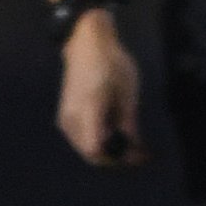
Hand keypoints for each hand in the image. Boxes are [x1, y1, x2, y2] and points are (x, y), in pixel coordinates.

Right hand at [57, 9, 145, 167]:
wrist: (87, 45)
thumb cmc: (111, 63)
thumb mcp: (127, 92)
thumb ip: (129, 123)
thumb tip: (135, 148)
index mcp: (88, 111)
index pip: (95, 151)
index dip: (117, 159)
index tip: (138, 157)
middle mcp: (71, 119)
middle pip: (90, 154)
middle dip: (115, 158)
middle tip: (139, 153)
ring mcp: (66, 118)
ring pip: (86, 148)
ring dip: (108, 151)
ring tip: (132, 144)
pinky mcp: (66, 117)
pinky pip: (83, 138)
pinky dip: (100, 141)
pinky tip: (117, 134)